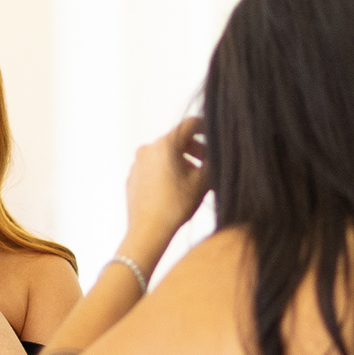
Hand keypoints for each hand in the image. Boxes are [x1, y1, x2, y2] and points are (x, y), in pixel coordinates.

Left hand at [125, 117, 209, 249]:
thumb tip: (220, 154)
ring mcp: (138, 163)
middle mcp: (149, 148)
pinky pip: (154, 168)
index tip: (215, 135)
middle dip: (195, 150)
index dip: (207, 127)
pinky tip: (177, 188)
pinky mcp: (133, 177)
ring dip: (182, 162)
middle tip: (208, 164)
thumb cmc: (176, 206)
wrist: (148, 230)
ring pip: (165, 155)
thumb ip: (213, 163)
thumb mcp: (203, 182)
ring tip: (194, 179)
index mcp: (166, 144)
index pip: (191, 124)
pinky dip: (167, 172)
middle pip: (178, 140)